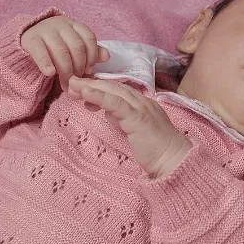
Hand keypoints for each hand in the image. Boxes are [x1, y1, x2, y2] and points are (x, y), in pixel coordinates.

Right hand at [20, 15, 110, 90]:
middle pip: (76, 46)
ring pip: (61, 51)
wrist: (26, 38)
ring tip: (65, 84)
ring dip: (66, 70)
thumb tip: (107, 56)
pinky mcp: (31, 40)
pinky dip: (46, 63)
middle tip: (77, 82)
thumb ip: (90, 51)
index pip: (88, 37)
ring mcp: (45, 31)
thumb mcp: (72, 45)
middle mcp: (60, 25)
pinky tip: (49, 73)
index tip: (89, 71)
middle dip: (79, 67)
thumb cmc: (54, 45)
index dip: (92, 56)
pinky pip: (40, 52)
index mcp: (73, 25)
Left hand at [67, 76, 191, 177]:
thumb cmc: (155, 151)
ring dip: (91, 86)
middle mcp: (142, 101)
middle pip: (113, 86)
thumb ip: (121, 119)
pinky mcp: (138, 118)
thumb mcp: (133, 130)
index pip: (117, 89)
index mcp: (141, 104)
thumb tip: (108, 112)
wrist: (173, 161)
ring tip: (73, 85)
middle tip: (71, 82)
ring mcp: (141, 108)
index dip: (98, 86)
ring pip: (113, 91)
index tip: (80, 89)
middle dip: (90, 83)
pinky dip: (100, 96)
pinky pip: (117, 103)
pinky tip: (86, 92)